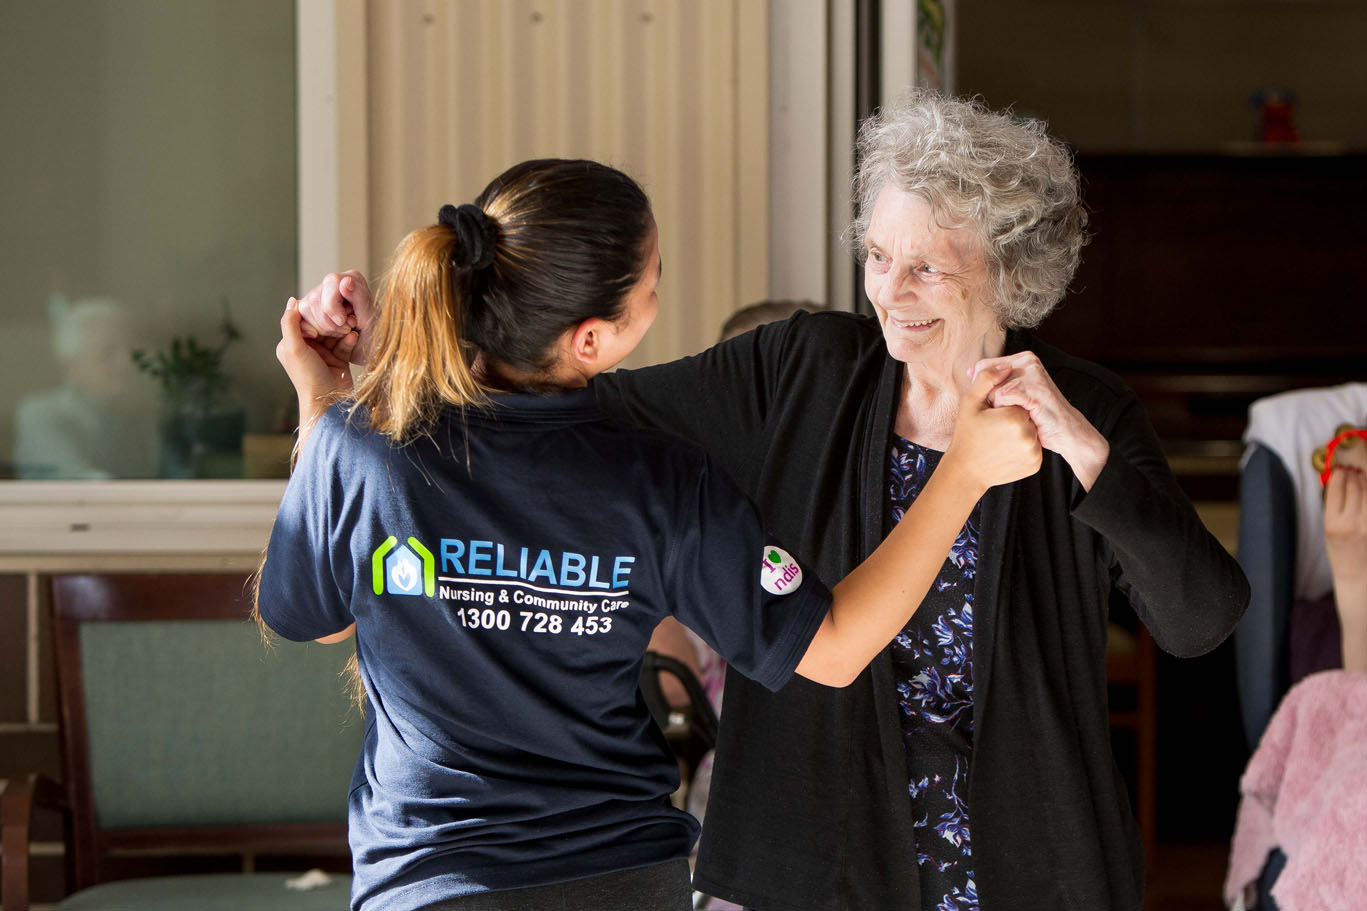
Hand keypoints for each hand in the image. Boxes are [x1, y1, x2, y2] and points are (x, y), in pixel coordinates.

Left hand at [276, 297, 354, 408]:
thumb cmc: (307, 378)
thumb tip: (292, 301)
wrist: (328, 402)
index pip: (303, 320)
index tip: (325, 307)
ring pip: (334, 333)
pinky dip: (349, 340)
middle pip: (320, 325)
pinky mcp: (339, 359)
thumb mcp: (294, 348)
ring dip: (342, 329)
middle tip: (342, 316)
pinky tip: (353, 337)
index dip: (314, 312)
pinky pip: (344, 344)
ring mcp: (323, 353)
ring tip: (350, 326)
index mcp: (291, 344)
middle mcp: (307, 347)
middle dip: (331, 321)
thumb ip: (290, 324)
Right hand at [296, 270, 375, 365]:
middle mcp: (333, 284)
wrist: (371, 349)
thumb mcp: (372, 318)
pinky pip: (298, 318)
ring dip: (321, 327)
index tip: (344, 323)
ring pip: (304, 310)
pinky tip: (324, 337)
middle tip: (346, 330)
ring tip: (340, 333)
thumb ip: (359, 297)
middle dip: (328, 321)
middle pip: (314, 299)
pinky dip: (310, 331)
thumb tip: (346, 281)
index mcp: (351, 279)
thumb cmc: (376, 334)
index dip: (333, 307)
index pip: (331, 284)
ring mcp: (318, 296)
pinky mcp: (309, 311)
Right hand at [944, 362, 1041, 493]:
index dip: (1004, 407)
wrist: (966, 472)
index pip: (1019, 401)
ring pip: (1032, 432)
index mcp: (1015, 417)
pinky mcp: (1035, 464)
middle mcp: (1028, 435)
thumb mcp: (970, 403)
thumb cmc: (966, 436)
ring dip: (1019, 434)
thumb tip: (1005, 366)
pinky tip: (1006, 452)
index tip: (992, 418)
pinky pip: (1033, 448)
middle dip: (1013, 420)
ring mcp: (1033, 452)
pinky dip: (1023, 449)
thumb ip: (987, 379)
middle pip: (1027, 416)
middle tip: (994, 430)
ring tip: (999, 442)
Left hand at [972, 352, 1109, 489]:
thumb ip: (994, 381)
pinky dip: (1007, 412)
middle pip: (986, 378)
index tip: (994, 403)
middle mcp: (1028, 361)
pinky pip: (1002, 398)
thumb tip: (969, 372)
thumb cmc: (1037, 416)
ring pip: (992, 390)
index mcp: (1023, 359)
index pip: (984, 367)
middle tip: (1008, 411)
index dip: (982, 388)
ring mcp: (1031, 373)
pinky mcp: (1032, 387)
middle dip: (991, 399)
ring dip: (999, 408)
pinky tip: (1022, 417)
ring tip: (1017, 414)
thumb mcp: (1014, 394)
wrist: (1065, 433)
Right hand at [1325, 467, 1366, 591]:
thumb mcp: (1328, 529)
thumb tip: (1337, 484)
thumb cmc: (1340, 551)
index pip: (1337, 490)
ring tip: (1362, 475)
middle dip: (1353, 475)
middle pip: (1355, 488)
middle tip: (1352, 469)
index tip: (1339, 469)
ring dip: (1365, 480)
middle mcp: (1353, 522)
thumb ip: (1333, 507)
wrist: (1356, 572)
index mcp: (1334, 523)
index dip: (1339, 475)